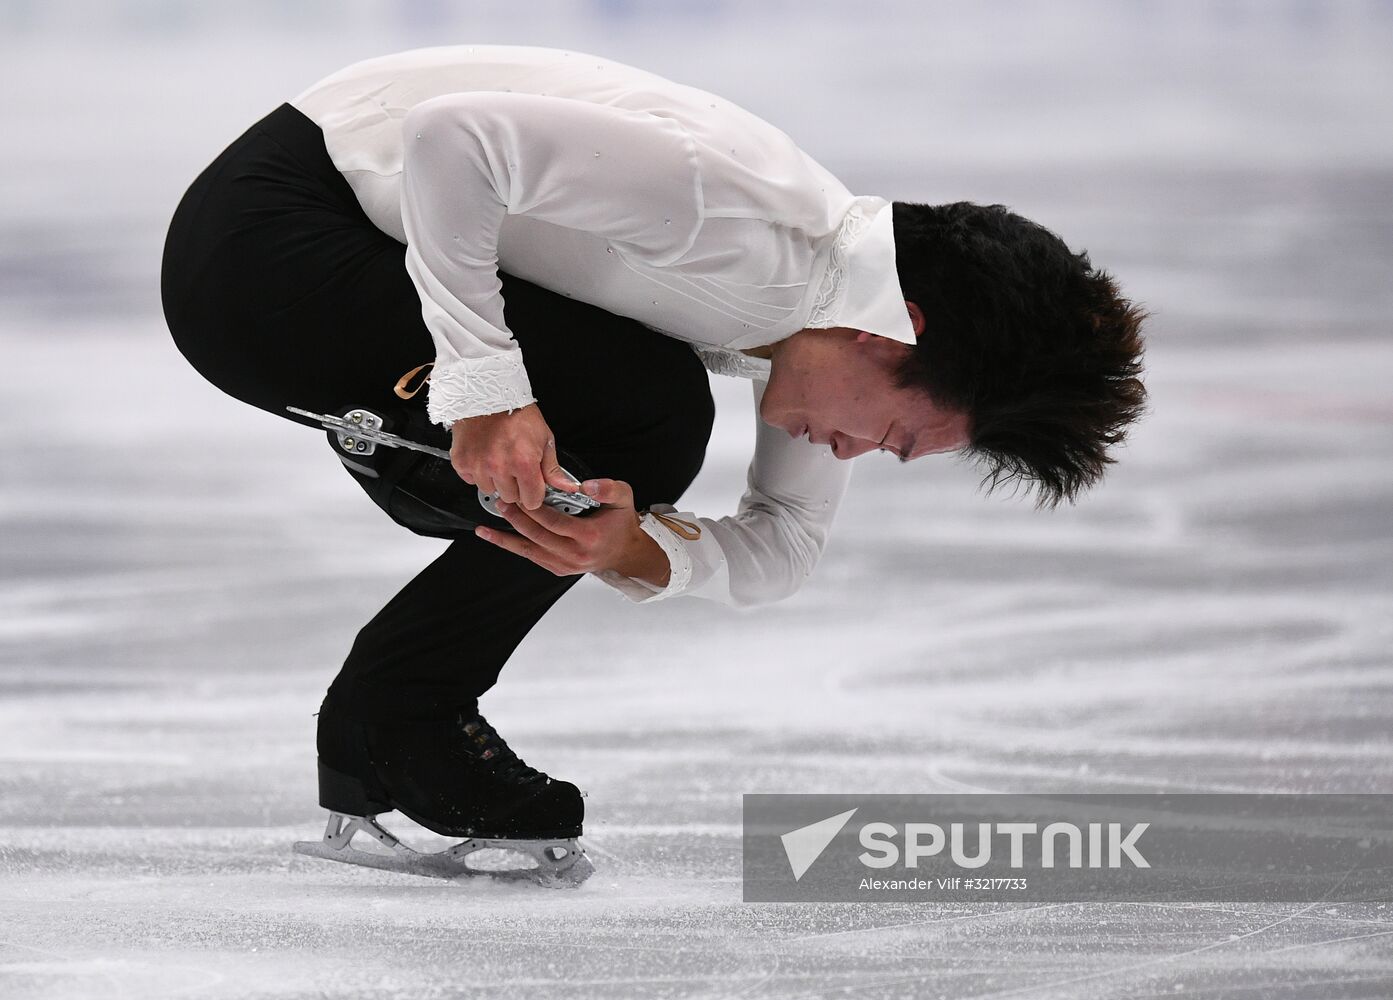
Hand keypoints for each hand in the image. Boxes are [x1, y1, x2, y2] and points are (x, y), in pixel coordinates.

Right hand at [449, 403, 577, 509]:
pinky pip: (471, 480)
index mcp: (523, 463)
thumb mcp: (544, 438)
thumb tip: (566, 486)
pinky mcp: (462, 462)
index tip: (532, 485)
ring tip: (499, 458)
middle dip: (515, 486)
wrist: (488, 393)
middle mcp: (499, 467)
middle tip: (514, 465)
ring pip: (490, 490)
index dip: (534, 493)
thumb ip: (552, 468)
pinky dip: (477, 472)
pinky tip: (484, 456)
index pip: (531, 501)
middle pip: (511, 498)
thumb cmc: (517, 412)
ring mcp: (478, 466)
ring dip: (495, 479)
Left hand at [475, 478, 670, 586]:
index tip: (520, 495)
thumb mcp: (624, 498)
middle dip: (516, 519)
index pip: (554, 522)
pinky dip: (514, 548)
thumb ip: (608, 488)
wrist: (624, 552)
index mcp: (589, 536)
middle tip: (501, 503)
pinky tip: (498, 539)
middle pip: (537, 536)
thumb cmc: (621, 524)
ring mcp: (566, 565)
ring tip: (486, 528)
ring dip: (506, 539)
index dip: (534, 509)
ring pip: (529, 551)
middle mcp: (576, 554)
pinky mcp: (559, 569)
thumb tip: (586, 485)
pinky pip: (532, 558)